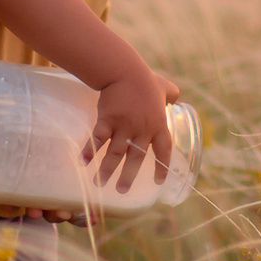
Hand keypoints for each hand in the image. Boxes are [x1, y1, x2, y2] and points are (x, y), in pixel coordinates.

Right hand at [80, 65, 173, 192]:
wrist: (124, 70)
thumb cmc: (144, 78)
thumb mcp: (164, 87)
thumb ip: (172, 94)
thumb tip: (177, 98)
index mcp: (158, 124)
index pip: (163, 150)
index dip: (162, 167)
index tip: (158, 181)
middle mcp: (142, 130)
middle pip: (135, 159)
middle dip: (128, 176)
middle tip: (122, 191)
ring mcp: (124, 126)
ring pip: (115, 154)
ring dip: (106, 170)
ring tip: (99, 183)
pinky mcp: (107, 120)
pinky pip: (98, 139)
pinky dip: (90, 151)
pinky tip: (83, 162)